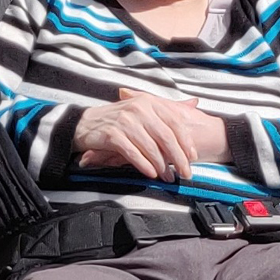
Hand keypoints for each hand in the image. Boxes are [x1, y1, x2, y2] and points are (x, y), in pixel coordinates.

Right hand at [73, 89, 228, 178]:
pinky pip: (133, 152)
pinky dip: (144, 164)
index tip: (193, 157)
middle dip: (178, 157)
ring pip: (150, 146)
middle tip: (185, 173)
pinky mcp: (112, 134)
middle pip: (166, 136)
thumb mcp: (144, 108)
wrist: (85, 124)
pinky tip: (151, 174)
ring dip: (162, 165)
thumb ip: (169, 108)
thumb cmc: (118, 118)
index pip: (174, 122)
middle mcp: (139, 108)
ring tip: (168, 177)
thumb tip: (194, 104)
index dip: (186, 141)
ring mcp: (125, 121)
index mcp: (149, 102)